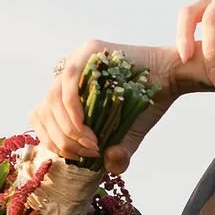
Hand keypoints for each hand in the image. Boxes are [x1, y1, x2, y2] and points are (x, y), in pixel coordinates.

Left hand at [28, 38, 182, 169]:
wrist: (171, 78)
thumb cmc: (148, 106)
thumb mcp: (128, 137)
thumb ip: (116, 153)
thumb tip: (107, 163)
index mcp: (69, 91)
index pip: (42, 114)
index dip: (51, 139)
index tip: (74, 157)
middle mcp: (68, 74)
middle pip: (43, 109)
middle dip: (61, 139)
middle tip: (88, 154)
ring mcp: (76, 59)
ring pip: (51, 98)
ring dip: (68, 129)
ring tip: (91, 144)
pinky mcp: (88, 52)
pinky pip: (67, 83)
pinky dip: (72, 111)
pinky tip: (86, 129)